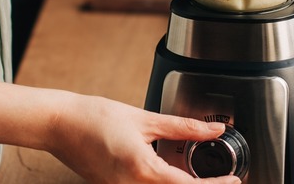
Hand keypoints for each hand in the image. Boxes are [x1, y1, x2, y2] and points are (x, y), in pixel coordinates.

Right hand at [47, 95, 241, 183]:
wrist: (59, 124)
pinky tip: (174, 169)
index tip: (234, 179)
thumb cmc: (94, 117)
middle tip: (222, 177)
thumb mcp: (145, 118)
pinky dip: (164, 181)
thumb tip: (213, 130)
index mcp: (141, 169)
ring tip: (201, 172)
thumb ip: (183, 127)